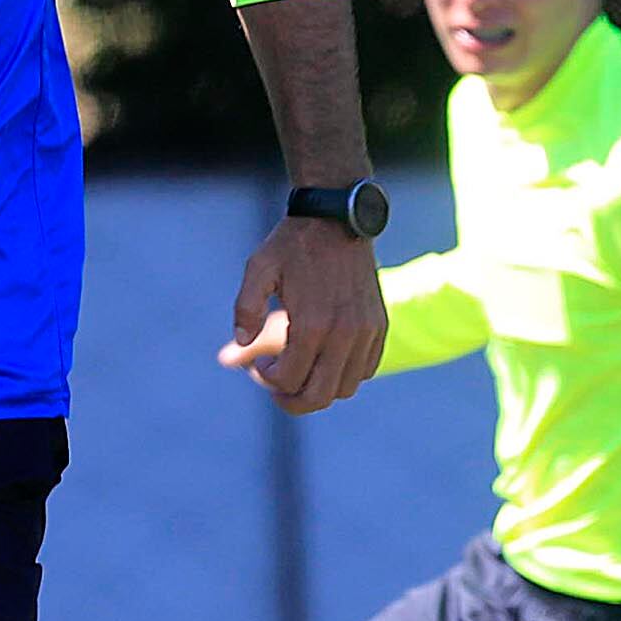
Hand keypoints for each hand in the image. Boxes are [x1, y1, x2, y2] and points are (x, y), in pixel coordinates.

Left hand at [223, 218, 385, 412]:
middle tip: (275, 388)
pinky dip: (344, 375)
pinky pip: (366, 370)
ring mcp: (366, 331)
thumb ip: (245, 309)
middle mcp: (344, 332)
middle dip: (292, 401)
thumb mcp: (258, 269)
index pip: (290, 380)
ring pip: (345, 389)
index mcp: (312, 323)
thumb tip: (241, 347)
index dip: (268, 380)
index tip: (256, 364)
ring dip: (319, 389)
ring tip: (299, 372)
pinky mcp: (379, 325)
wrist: (337, 219)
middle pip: (320, 396)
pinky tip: (323, 359)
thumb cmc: (292, 244)